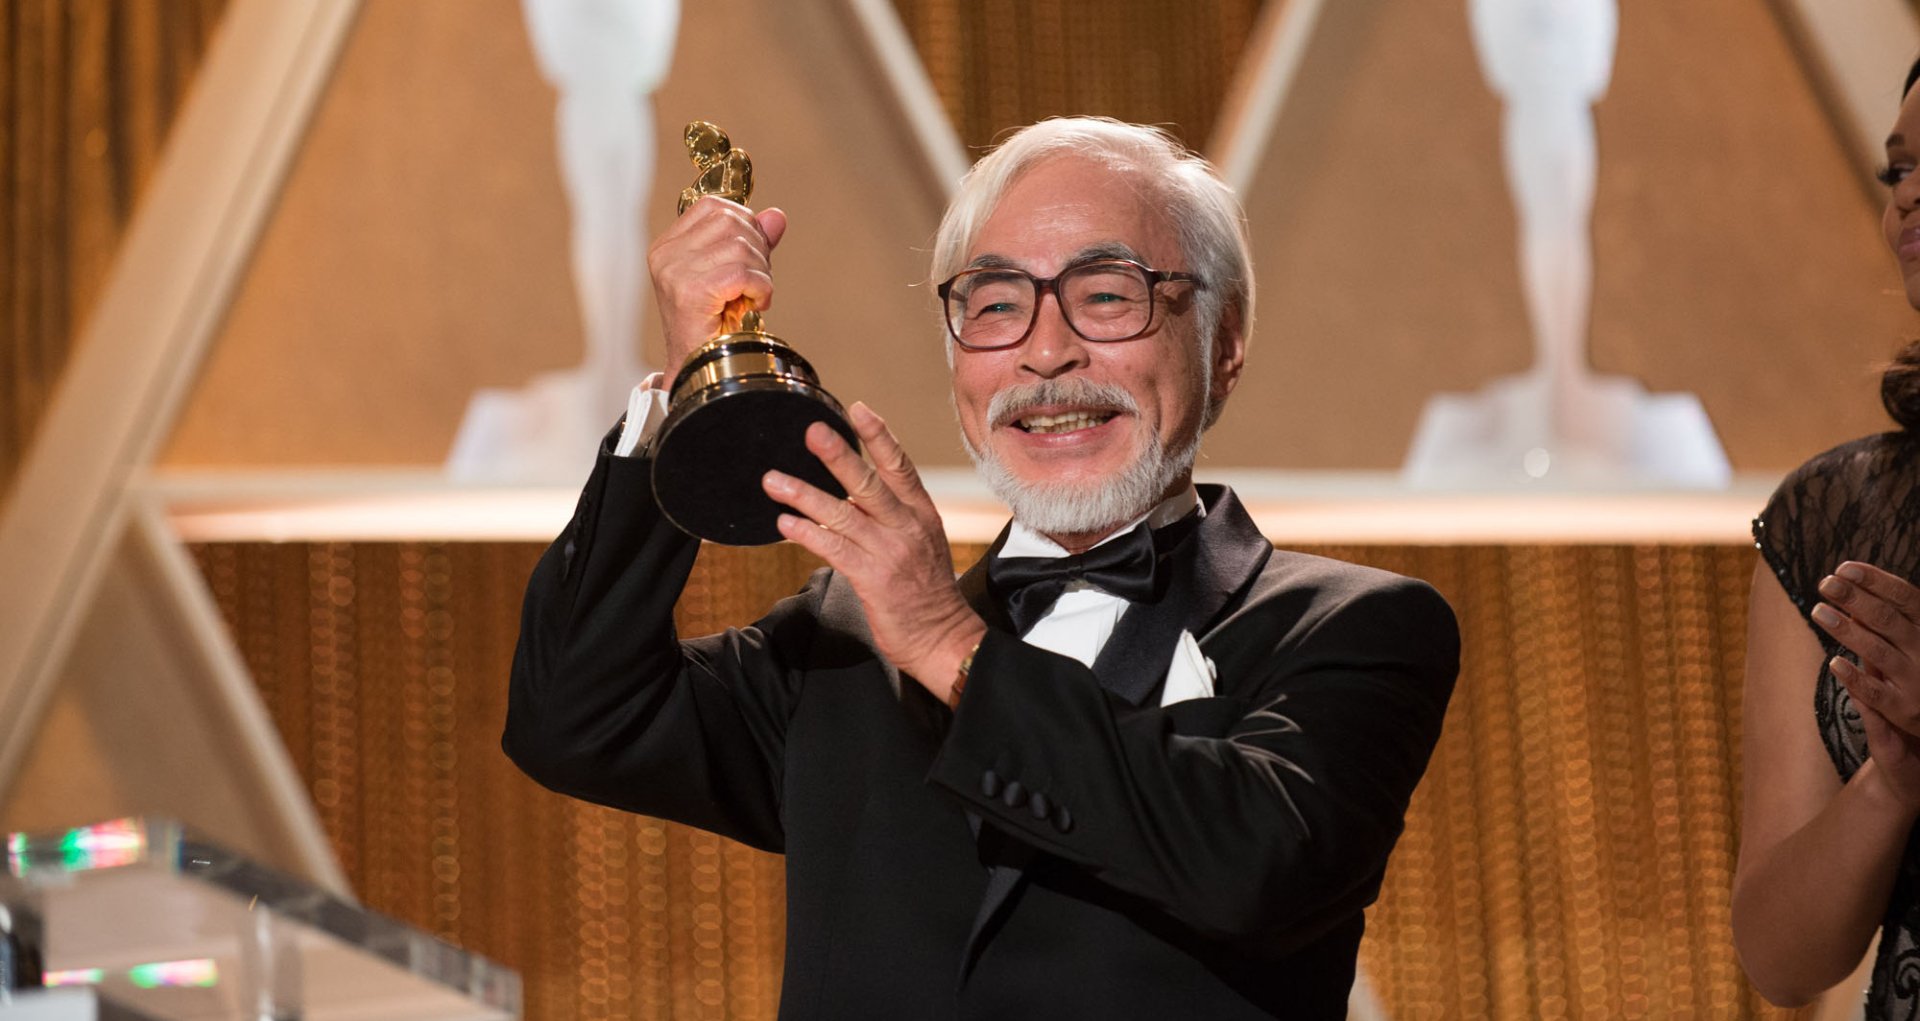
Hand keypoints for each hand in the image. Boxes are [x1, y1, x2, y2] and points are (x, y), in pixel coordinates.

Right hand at [646, 197, 787, 368]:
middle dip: (758, 249)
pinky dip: (760, 288)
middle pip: (731, 221)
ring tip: (753, 296)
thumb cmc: (712, 327)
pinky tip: (755, 304)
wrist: (698, 370)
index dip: (745, 224)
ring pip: (740, 246)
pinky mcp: (691, 292)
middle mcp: (666, 255)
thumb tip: (776, 216)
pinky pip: (742, 273)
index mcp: (668, 246)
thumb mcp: (733, 276)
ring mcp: (675, 272)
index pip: (713, 207)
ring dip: (761, 272)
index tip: (753, 256)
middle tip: (756, 282)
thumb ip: (752, 242)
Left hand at [761, 403, 986, 698]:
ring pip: (843, 515)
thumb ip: (890, 516)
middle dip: (838, 454)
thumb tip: (850, 492)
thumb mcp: (919, 542)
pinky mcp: (874, 579)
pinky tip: (785, 523)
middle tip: (811, 431)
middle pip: (870, 483)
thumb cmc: (926, 592)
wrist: (943, 638)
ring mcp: (891, 553)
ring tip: (773, 480)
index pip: (900, 466)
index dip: (879, 436)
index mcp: (921, 514)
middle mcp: (907, 527)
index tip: (857, 409)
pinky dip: (808, 534)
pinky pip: (835, 550)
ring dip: (804, 495)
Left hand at [1814, 561, 1919, 805]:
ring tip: (1818, 611)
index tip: (1844, 567)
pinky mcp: (1905, 712)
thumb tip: (1850, 587)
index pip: (1906, 598)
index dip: (1876, 581)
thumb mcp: (1910, 642)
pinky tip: (1834, 664)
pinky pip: (1877, 694)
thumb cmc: (1918, 672)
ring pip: (1879, 652)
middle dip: (1855, 599)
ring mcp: (1917, 682)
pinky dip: (1856, 678)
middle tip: (1824, 584)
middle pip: (1888, 620)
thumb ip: (1886, 620)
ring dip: (1848, 630)